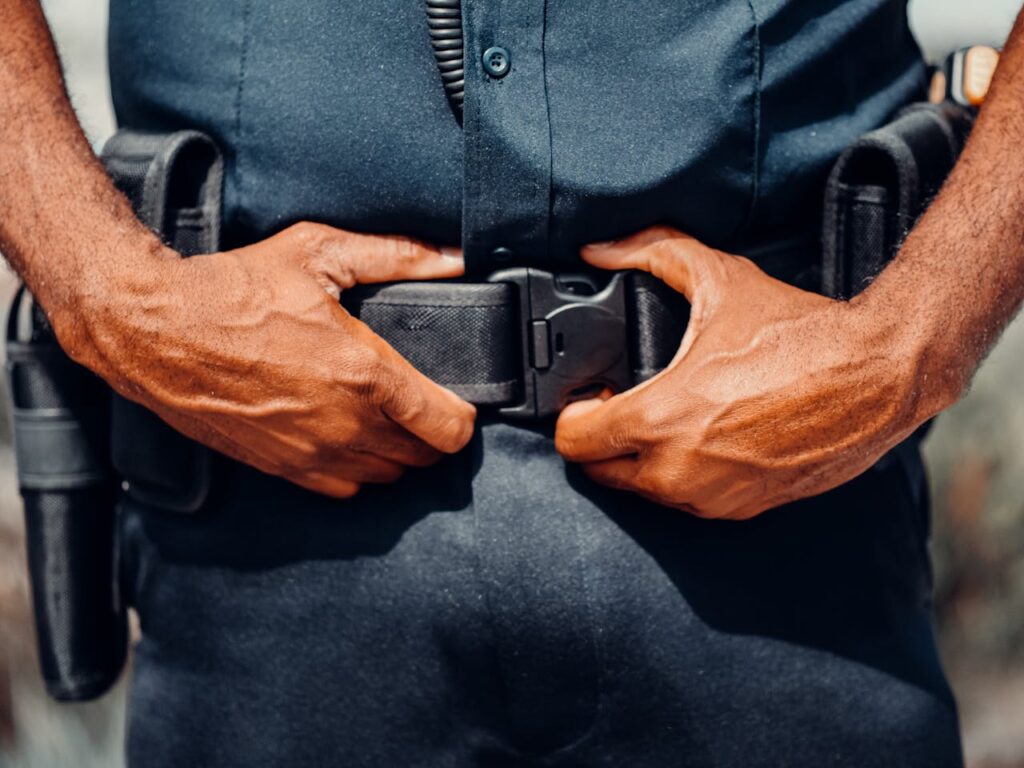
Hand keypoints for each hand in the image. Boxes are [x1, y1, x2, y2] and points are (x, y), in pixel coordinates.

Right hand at [58, 222, 475, 498]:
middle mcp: (344, 422)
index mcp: (364, 372)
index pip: (447, 426)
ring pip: (386, 477)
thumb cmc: (234, 290)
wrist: (157, 332)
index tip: (462, 403)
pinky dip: (358, 470)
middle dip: (434, 434)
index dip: (465, 418)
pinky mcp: (283, 467)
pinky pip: (344, 489)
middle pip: (422, 456)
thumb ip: (397, 256)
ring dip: (398, 454)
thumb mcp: (318, 253)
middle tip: (425, 406)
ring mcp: (312, 451)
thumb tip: (452, 257)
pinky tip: (350, 439)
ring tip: (390, 422)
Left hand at [555, 226, 935, 519]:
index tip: (591, 395)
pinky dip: (682, 476)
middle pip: (599, 473)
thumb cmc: (800, 334)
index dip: (573, 414)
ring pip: (643, 491)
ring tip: (665, 419)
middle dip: (601, 440)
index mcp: (660, 419)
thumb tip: (600, 248)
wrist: (877, 375)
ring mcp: (710, 496)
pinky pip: (687, 501)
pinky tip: (702, 438)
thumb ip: (651, 253)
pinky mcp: (742, 508)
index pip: (573, 441)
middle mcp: (677, 470)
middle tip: (621, 406)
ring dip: (640, 461)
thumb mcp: (720, 276)